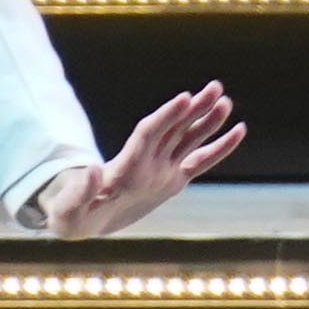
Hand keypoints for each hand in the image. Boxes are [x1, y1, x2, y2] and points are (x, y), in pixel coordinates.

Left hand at [30, 82, 244, 239]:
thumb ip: (81, 191)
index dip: (166, 116)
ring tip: (225, 101)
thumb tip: (92, 169)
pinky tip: (238, 132)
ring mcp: (160, 170)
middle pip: (173, 128)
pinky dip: (219, 148)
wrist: (82, 220)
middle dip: (193, 108)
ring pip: (188, 139)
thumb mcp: (70, 210)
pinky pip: (200, 162)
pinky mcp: (171, 181)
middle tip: (215, 87)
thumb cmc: (72, 216)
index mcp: (126, 166)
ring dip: (207, 120)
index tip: (185, 98)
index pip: (149, 134)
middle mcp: (146, 162)